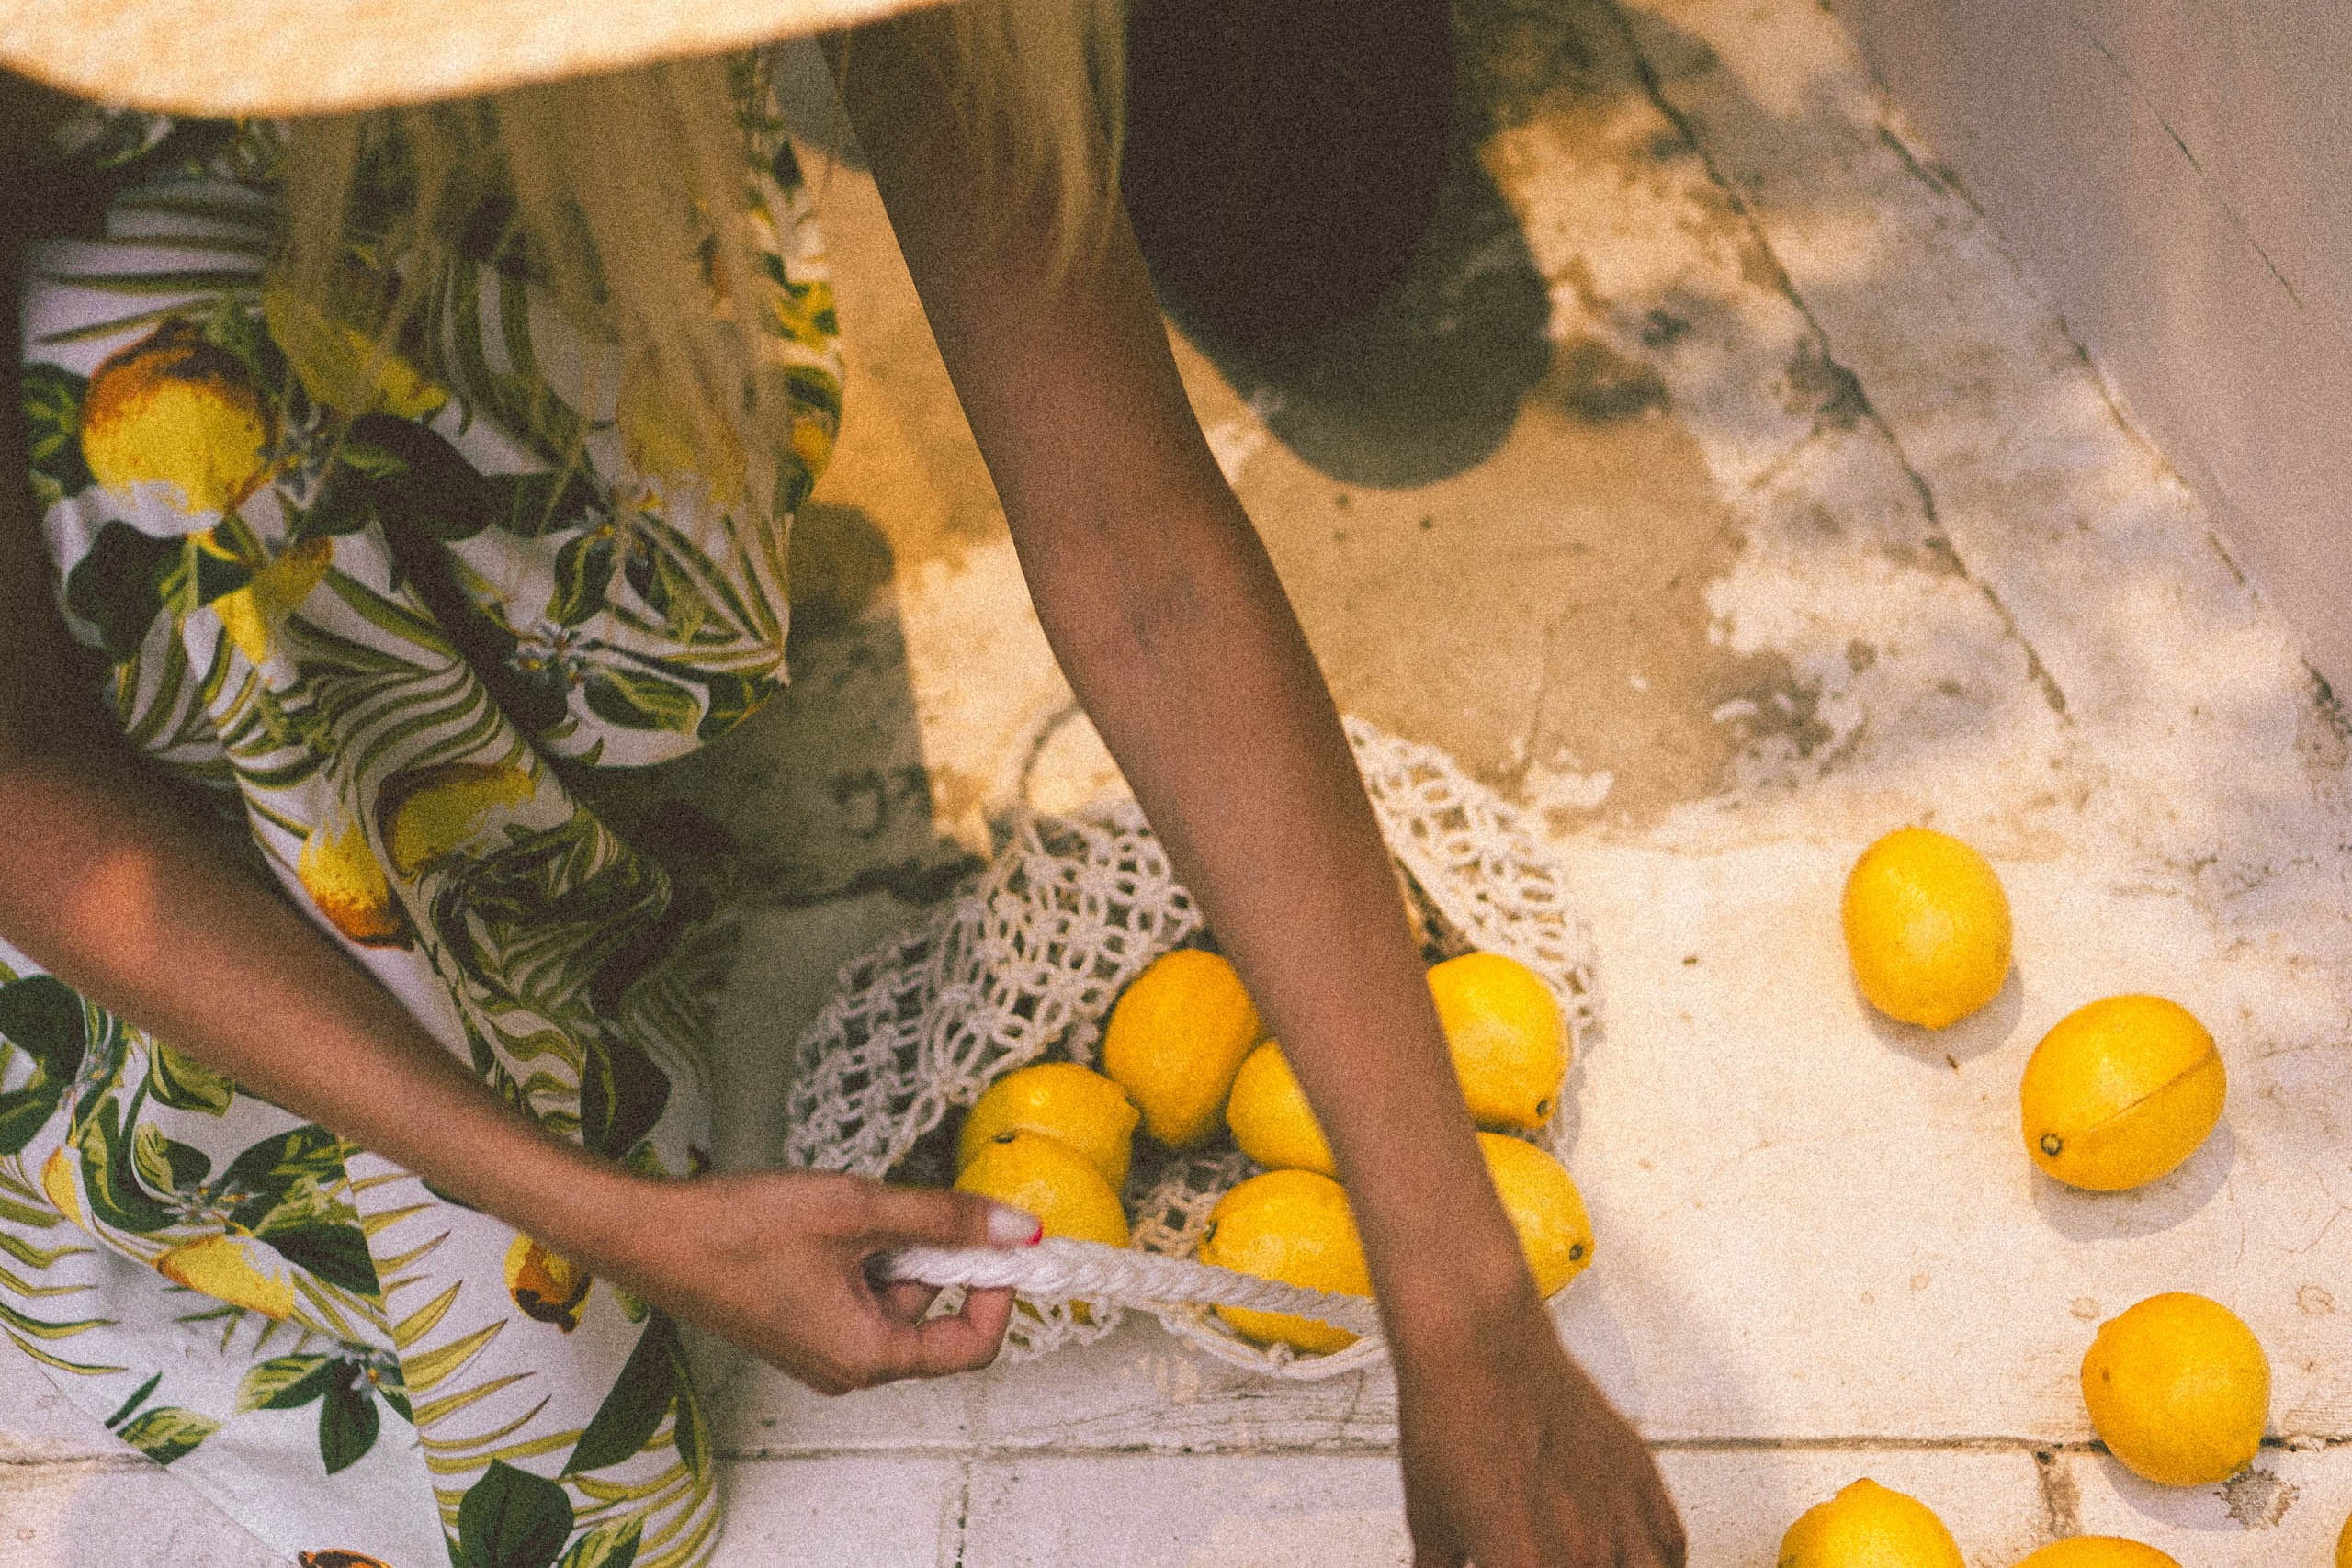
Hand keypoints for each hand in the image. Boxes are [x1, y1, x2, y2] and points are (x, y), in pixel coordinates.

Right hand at [605, 1169, 1039, 1394]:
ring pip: (892, 1297)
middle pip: (929, 1314)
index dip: (997, 1293)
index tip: (997, 1240)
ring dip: (889, 1248)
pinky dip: (858, 1256)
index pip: (972, 1347)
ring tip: (844, 1209)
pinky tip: (824, 1222)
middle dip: (929, 1254)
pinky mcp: (798, 1327)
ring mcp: (819, 1350)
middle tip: (896, 1205)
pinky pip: (855, 1294)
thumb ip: (944, 1221)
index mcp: (869, 1356)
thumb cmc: (743, 1230)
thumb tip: (1018, 1230)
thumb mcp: (860, 1212)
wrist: (651, 1235)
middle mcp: (847, 1368)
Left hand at [1391, 1281, 1685, 1567]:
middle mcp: (1582, 1550)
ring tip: (1600, 1564)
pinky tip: (1641, 1559)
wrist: (1478, 1346)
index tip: (1511, 1564)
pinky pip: (1671, 1542)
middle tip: (1548, 1557)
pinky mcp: (1639, 1473)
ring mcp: (1618, 1512)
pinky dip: (1662, 1560)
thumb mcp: (1430, 1520)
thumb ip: (1441, 1567)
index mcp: (1525, 1567)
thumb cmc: (1451, 1420)